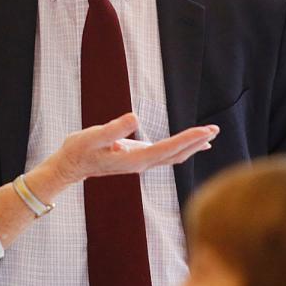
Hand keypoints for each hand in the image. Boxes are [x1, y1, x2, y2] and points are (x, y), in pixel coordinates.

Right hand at [42, 112, 217, 189]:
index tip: (205, 131)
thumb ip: (113, 129)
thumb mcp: (92, 136)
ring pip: (173, 157)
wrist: (69, 167)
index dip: (187, 140)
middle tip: (215, 129)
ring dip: (192, 146)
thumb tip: (134, 118)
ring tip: (209, 135)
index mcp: (133, 159)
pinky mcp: (136, 159)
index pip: (167, 149)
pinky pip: (165, 155)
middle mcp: (141, 164)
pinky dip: (181, 148)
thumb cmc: (78, 151)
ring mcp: (140, 163)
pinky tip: (190, 145)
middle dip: (196, 142)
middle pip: (175, 155)